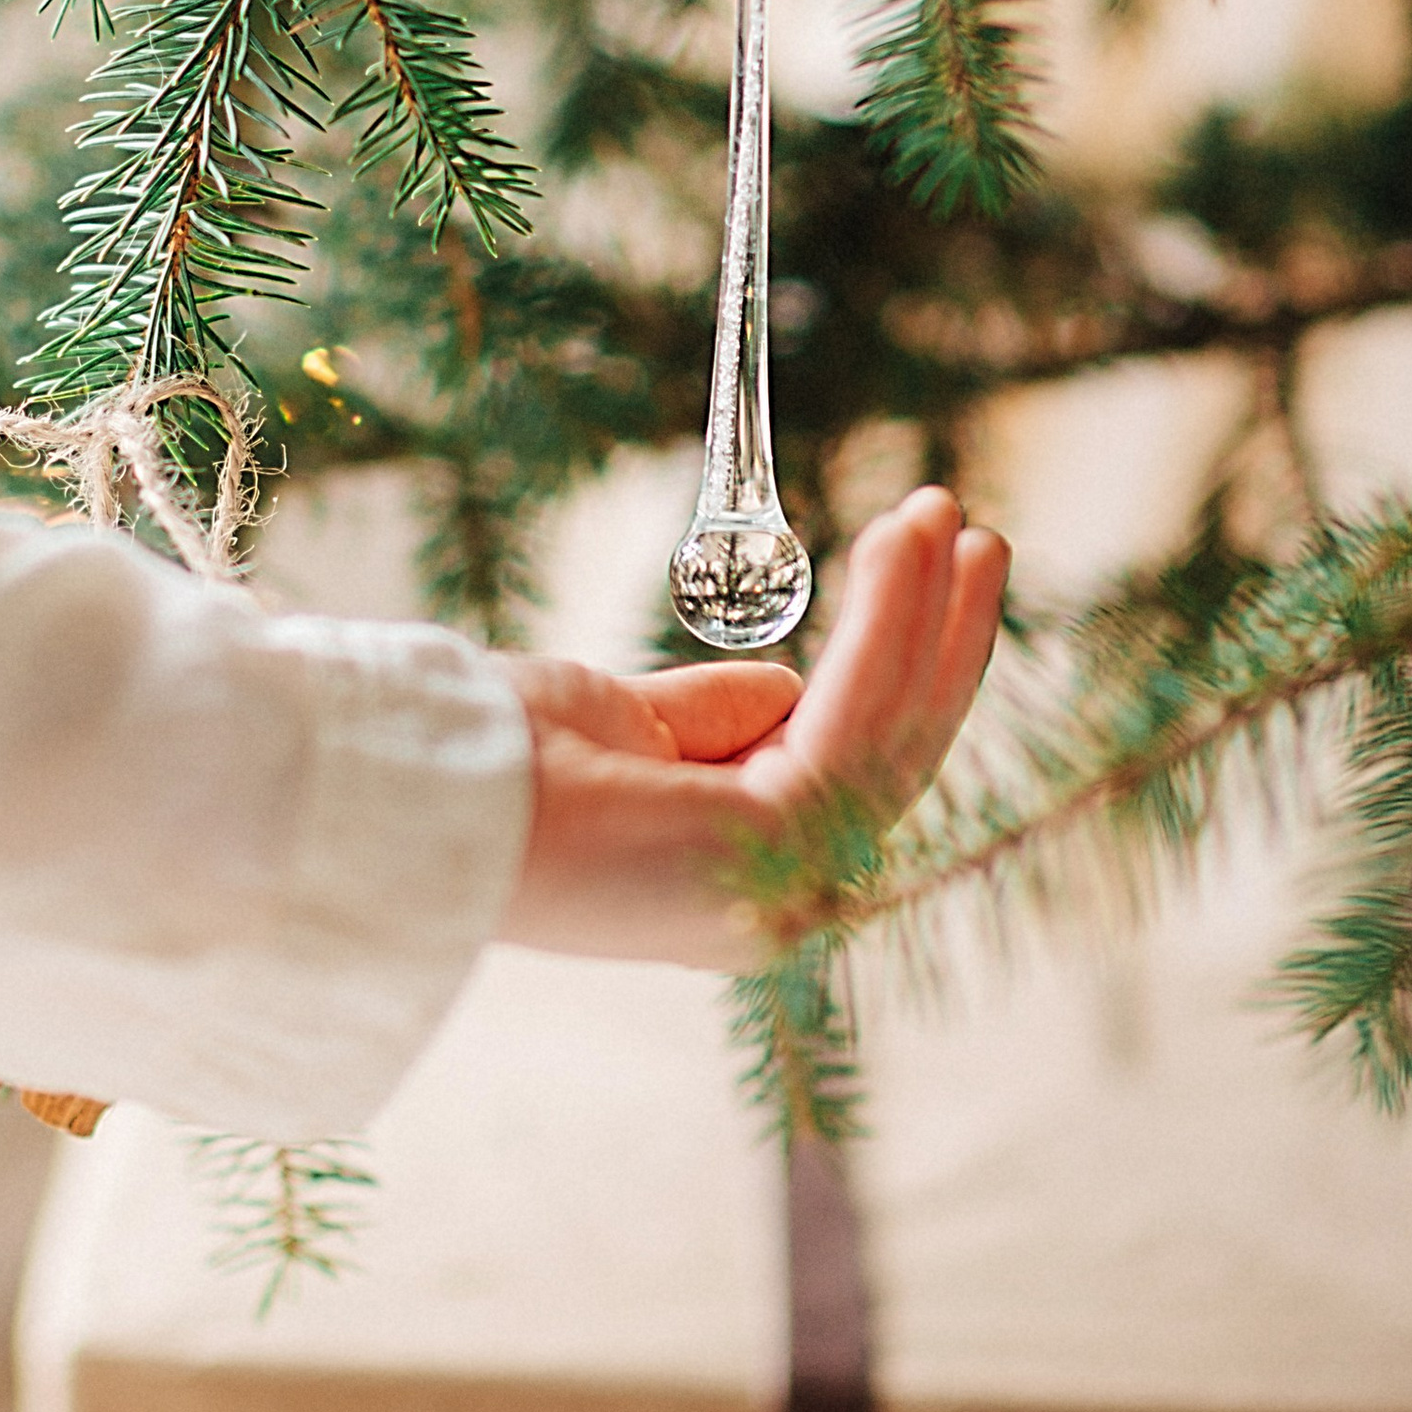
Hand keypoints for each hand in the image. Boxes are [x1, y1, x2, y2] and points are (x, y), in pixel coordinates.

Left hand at [498, 485, 1006, 969]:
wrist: (438, 791)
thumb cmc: (505, 762)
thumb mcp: (632, 722)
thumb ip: (712, 713)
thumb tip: (783, 685)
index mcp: (739, 880)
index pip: (851, 768)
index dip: (897, 671)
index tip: (919, 579)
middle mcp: (780, 898)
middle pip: (891, 752)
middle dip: (939, 640)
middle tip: (974, 539)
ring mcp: (786, 881)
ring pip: (887, 725)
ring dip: (925, 611)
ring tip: (945, 512)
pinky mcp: (783, 839)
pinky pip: (858, 710)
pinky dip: (891, 619)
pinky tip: (903, 546)